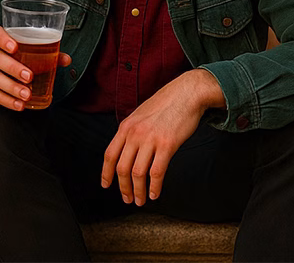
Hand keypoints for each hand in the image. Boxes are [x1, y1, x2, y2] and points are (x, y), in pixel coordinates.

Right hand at [0, 24, 70, 109]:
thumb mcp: (32, 51)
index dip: (3, 39)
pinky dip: (4, 99)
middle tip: (30, 77)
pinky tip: (18, 105)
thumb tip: (66, 60)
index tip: (16, 48)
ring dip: (10, 87)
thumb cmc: (20, 55)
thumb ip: (49, 54)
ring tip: (26, 95)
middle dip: (12, 68)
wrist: (2, 67)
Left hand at [101, 69, 224, 205]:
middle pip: (121, 167)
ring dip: (138, 191)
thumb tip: (127, 150)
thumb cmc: (166, 104)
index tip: (106, 185)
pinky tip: (154, 194)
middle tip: (127, 199)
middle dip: (123, 187)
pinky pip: (157, 172)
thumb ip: (132, 132)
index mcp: (126, 127)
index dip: (106, 173)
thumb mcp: (140, 115)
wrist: (187, 93)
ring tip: (141, 200)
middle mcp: (134, 134)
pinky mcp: (167, 144)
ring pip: (138, 173)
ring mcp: (150, 139)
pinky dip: (154, 186)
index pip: (109, 154)